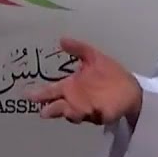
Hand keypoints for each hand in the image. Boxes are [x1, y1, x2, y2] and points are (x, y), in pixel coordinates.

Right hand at [27, 37, 141, 126]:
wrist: (130, 88)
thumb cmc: (110, 74)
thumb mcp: (95, 57)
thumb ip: (79, 49)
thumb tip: (61, 39)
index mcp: (71, 86)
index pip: (51, 91)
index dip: (40, 93)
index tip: (27, 94)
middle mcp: (74, 99)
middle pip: (57, 106)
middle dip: (50, 108)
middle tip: (43, 110)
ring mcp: (85, 109)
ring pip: (70, 113)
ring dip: (68, 111)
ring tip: (66, 109)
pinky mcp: (98, 115)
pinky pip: (88, 117)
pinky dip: (85, 114)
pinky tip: (85, 111)